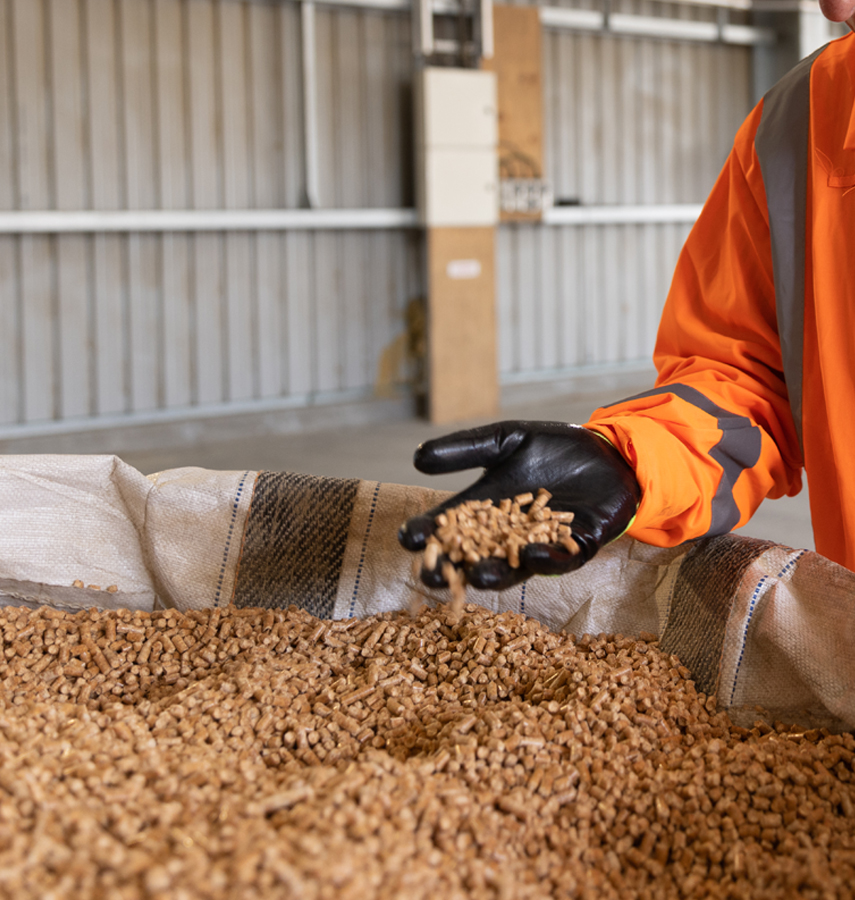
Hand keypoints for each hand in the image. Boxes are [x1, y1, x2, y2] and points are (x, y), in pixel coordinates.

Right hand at [398, 421, 640, 589]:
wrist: (607, 451)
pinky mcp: (575, 549)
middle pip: (471, 558)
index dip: (428, 533)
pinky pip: (558, 561)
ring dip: (493, 574)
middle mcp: (508, 534)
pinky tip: (532, 556)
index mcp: (486, 508)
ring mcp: (540, 545)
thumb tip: (416, 457)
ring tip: (476, 575)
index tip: (410, 536)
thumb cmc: (553, 448)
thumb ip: (465, 449)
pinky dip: (545, 560)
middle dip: (450, 568)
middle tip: (430, 573)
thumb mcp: (505, 440)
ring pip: (511, 568)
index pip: (449, 525)